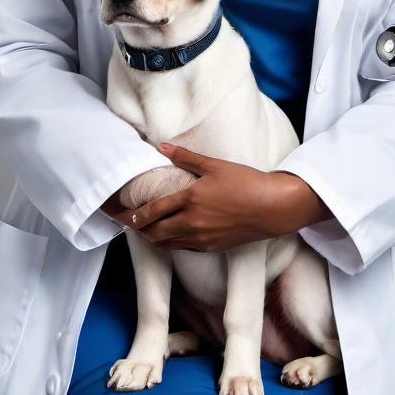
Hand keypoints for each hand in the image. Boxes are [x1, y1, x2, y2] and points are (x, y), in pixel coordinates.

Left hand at [104, 142, 331, 252]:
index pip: (153, 211)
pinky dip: (171, 243)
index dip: (135, 215)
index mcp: (191, 199)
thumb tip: (162, 146)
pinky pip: (183, 248)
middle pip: (155, 232)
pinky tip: (170, 236)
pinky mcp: (211, 247)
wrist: (271, 208)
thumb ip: (185, 157)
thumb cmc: (245, 182)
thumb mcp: (215, 165)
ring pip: (167, 244)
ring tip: (146, 231)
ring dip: (153, 238)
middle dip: (139, 229)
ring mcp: (202, 238)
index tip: (123, 215)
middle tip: (129, 225)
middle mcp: (192, 222)